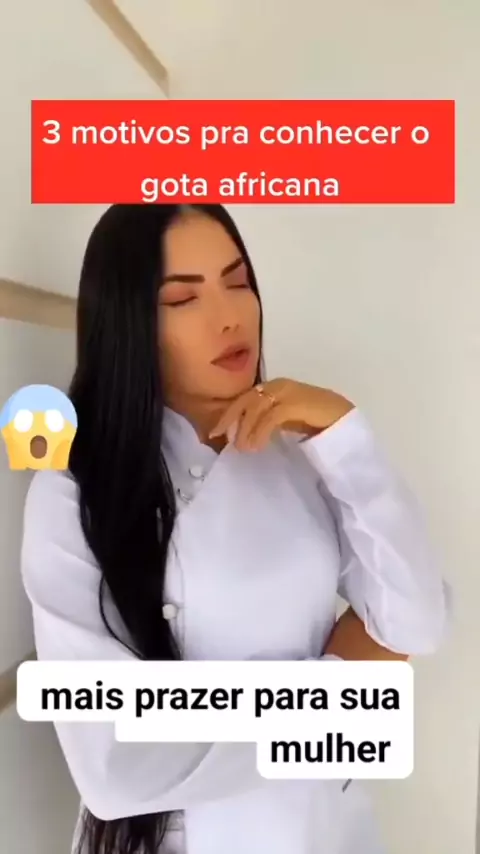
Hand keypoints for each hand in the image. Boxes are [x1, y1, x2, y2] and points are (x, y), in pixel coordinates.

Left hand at [209, 378, 353, 450]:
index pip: (244, 398)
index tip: (214, 433)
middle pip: (246, 400)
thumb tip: (243, 434)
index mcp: (274, 388)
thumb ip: (267, 420)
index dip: (228, 415)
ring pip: (256, 408)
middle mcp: (278, 386)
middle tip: (221, 439)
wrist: (345, 420)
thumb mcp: (285, 419)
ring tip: (244, 448)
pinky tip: (257, 445)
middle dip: (231, 420)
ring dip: (246, 429)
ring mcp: (288, 392)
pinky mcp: (296, 402)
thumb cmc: (316, 420)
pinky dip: (260, 431)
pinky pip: (271, 416)